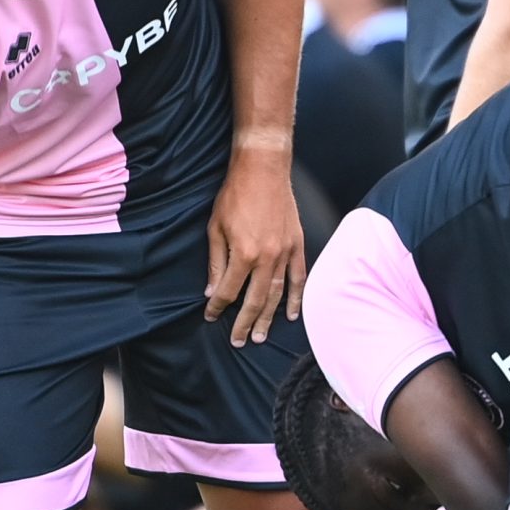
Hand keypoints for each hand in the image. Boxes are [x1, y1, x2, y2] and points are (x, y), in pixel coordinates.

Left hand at [206, 150, 306, 343]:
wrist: (263, 168)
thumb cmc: (234, 195)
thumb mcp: (215, 228)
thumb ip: (216, 262)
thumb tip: (213, 291)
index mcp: (243, 253)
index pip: (229, 291)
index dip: (218, 306)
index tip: (211, 315)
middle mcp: (266, 257)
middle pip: (255, 299)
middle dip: (245, 322)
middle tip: (240, 340)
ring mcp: (285, 251)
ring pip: (278, 293)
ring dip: (269, 317)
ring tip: (261, 335)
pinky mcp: (297, 243)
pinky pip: (299, 276)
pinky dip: (297, 297)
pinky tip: (293, 314)